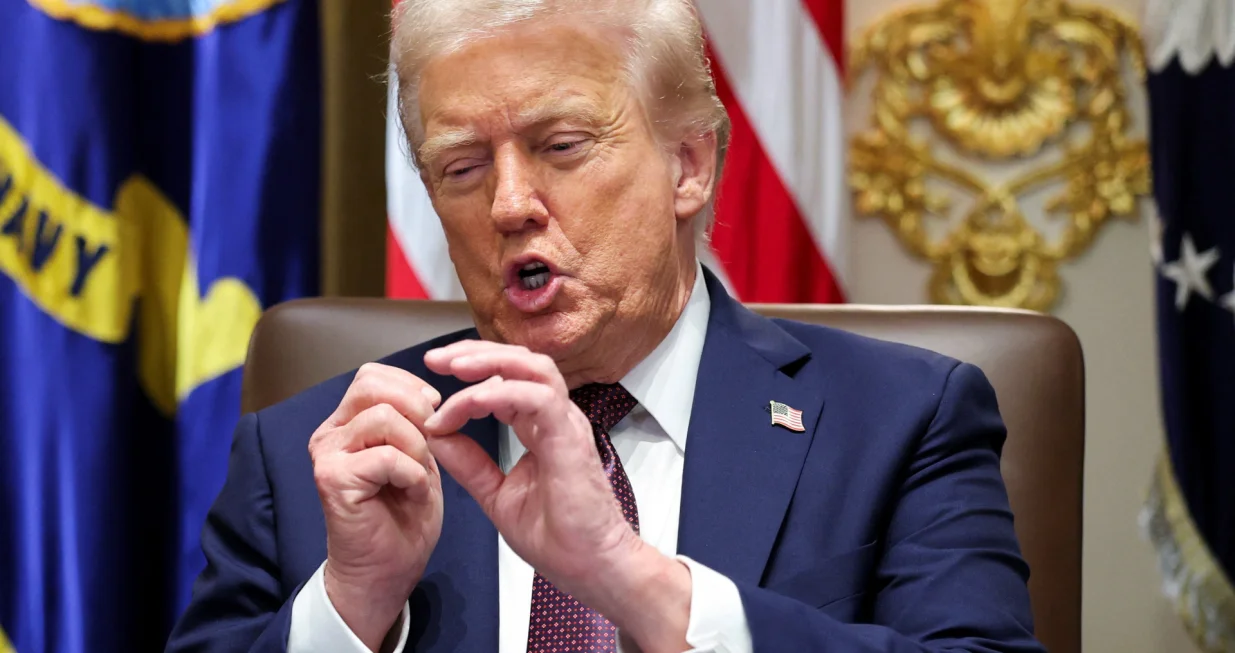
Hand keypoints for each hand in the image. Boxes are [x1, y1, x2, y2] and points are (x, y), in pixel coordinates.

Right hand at [308, 363, 443, 650]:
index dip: (412, 386)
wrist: (387, 569)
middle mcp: (330, 433)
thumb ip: (417, 422)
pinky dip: (412, 473)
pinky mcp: (332, 480)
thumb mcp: (419, 456)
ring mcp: (327, 455)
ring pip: (383, 417)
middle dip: (416, 407)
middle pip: (371, 385)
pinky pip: (386, 457)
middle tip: (434, 440)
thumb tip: (433, 392)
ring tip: (419, 477)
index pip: (373, 375)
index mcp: (347, 422)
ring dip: (416, 446)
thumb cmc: (404, 515)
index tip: (436, 412)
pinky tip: (413, 494)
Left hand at [421, 341, 690, 651]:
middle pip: (519, 361)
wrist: (592, 568)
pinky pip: (537, 397)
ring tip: (452, 368)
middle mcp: (556, 417)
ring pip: (532, 367)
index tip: (432, 386)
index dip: (471, 374)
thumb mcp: (497, 495)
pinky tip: (469, 403)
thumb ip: (469, 464)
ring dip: (489, 362)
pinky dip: (499, 393)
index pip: (507, 379)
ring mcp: (566, 424)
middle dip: (474, 353)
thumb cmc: (559, 537)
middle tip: (434, 359)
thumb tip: (436, 436)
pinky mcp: (570, 437)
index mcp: (541, 427)